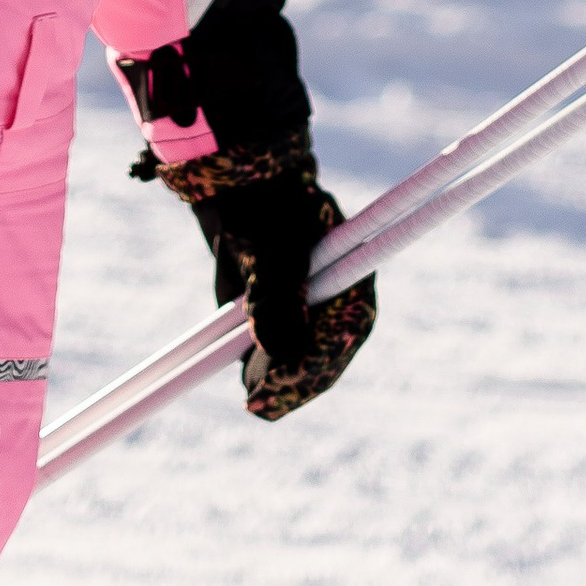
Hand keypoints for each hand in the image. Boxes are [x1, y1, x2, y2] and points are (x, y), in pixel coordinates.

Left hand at [155, 134, 377, 424]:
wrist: (234, 179)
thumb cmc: (260, 203)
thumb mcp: (268, 247)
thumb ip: (274, 297)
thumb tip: (275, 352)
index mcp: (351, 270)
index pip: (343, 333)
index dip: (315, 368)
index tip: (278, 388)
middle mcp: (338, 289)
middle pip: (327, 352)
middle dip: (296, 384)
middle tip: (258, 406)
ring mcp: (313, 299)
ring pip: (304, 356)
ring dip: (280, 381)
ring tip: (251, 398)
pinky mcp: (286, 306)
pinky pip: (282, 348)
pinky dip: (265, 367)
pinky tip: (247, 381)